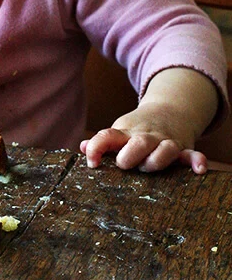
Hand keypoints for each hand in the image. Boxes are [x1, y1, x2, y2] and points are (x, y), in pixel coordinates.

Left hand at [80, 128, 207, 174]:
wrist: (170, 109)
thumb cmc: (138, 129)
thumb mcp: (120, 131)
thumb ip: (102, 143)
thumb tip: (81, 147)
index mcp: (126, 133)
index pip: (107, 136)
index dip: (97, 148)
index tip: (92, 163)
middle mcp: (146, 137)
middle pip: (138, 143)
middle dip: (130, 155)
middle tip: (124, 165)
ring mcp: (165, 142)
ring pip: (165, 149)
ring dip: (157, 159)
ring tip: (150, 167)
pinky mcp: (183, 148)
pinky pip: (192, 155)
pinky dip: (196, 161)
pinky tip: (198, 170)